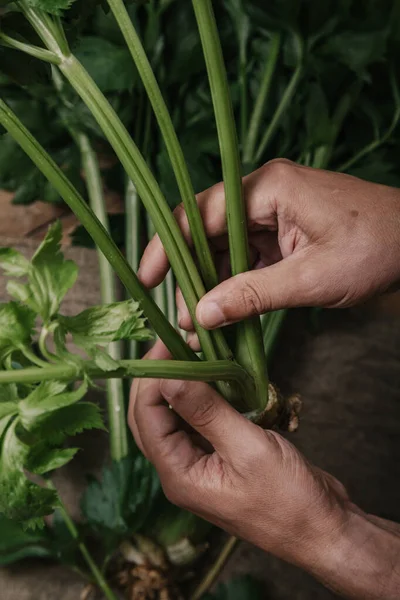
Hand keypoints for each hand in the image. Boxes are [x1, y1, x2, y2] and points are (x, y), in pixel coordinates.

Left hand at [129, 343, 399, 599]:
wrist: (321, 529)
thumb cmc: (288, 499)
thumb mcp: (248, 449)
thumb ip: (207, 412)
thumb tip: (170, 378)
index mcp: (179, 474)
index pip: (146, 417)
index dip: (153, 377)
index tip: (169, 344)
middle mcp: (181, 469)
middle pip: (152, 416)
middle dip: (158, 378)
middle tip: (174, 343)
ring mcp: (200, 463)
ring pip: (175, 416)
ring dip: (181, 385)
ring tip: (192, 354)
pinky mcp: (220, 456)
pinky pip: (200, 421)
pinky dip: (203, 397)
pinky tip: (215, 377)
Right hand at [138, 160, 399, 340]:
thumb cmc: (377, 249)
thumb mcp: (312, 277)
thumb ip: (253, 295)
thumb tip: (200, 315)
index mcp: (268, 188)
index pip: (199, 214)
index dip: (167, 248)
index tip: (145, 280)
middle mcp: (263, 193)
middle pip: (205, 230)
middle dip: (188, 273)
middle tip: (179, 316)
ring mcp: (272, 212)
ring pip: (222, 246)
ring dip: (210, 282)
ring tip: (200, 323)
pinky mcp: (281, 231)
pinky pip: (244, 256)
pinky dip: (233, 283)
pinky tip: (226, 311)